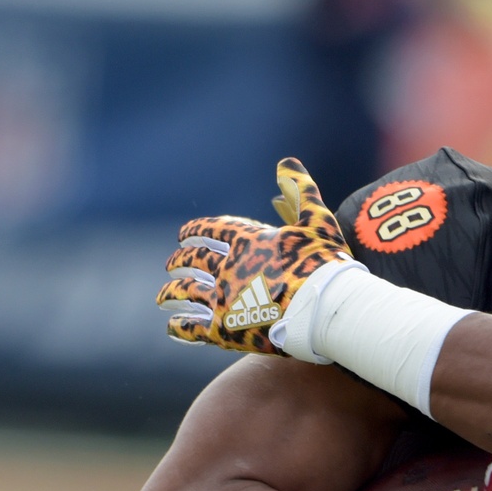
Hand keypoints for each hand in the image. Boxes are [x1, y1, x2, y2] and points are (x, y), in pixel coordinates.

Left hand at [157, 158, 362, 356]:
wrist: (328, 307)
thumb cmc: (326, 264)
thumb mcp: (318, 220)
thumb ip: (301, 191)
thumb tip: (285, 162)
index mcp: (248, 241)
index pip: (210, 230)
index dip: (194, 230)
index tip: (183, 233)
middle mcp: (229, 268)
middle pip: (193, 261)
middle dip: (179, 260)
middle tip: (172, 264)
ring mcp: (225, 299)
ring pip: (186, 293)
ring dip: (171, 293)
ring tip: (163, 296)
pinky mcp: (226, 329)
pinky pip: (192, 327)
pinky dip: (180, 326)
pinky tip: (173, 326)